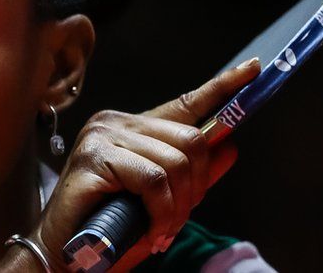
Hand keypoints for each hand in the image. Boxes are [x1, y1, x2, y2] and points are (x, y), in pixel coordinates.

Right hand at [31, 57, 260, 271]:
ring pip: (174, 163)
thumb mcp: (163, 201)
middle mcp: (115, 123)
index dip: (222, 87)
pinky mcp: (93, 159)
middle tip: (179, 220)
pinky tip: (153, 231)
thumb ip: (193, 175)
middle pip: (190, 139)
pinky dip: (162, 212)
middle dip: (196, 186)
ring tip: (162, 230)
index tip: (254, 69)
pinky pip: (153, 181)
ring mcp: (101, 137)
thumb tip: (229, 147)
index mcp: (131, 127)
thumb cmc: (110, 227)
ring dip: (178, 207)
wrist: (67, 255)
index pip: (184, 103)